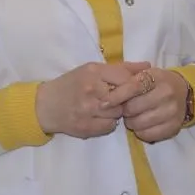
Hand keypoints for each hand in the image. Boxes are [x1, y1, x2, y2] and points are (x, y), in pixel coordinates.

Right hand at [36, 61, 150, 138]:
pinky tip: (100, 117)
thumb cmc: (71, 84)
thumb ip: (121, 68)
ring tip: (108, 107)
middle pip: (125, 97)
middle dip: (128, 99)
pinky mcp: (86, 128)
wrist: (46, 105)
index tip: (136, 86)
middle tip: (126, 99)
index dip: (135, 83)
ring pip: (119, 114)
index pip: (125, 77)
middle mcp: (91, 90)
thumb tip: (148, 66)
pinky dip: (109, 123)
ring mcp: (88, 110)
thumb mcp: (92, 69)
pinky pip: (110, 126)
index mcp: (93, 72)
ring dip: (118, 112)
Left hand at [105, 68, 189, 143]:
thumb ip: (125, 77)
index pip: (133, 87)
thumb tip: (107, 91)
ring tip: (133, 116)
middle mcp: (166, 93)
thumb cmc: (157, 82)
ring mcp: (172, 112)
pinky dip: (141, 132)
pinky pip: (148, 135)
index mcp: (157, 77)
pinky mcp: (173, 128)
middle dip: (124, 110)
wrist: (184, 92)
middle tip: (124, 108)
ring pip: (139, 123)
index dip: (117, 96)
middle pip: (133, 107)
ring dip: (131, 122)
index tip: (104, 103)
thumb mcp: (144, 73)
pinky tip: (142, 125)